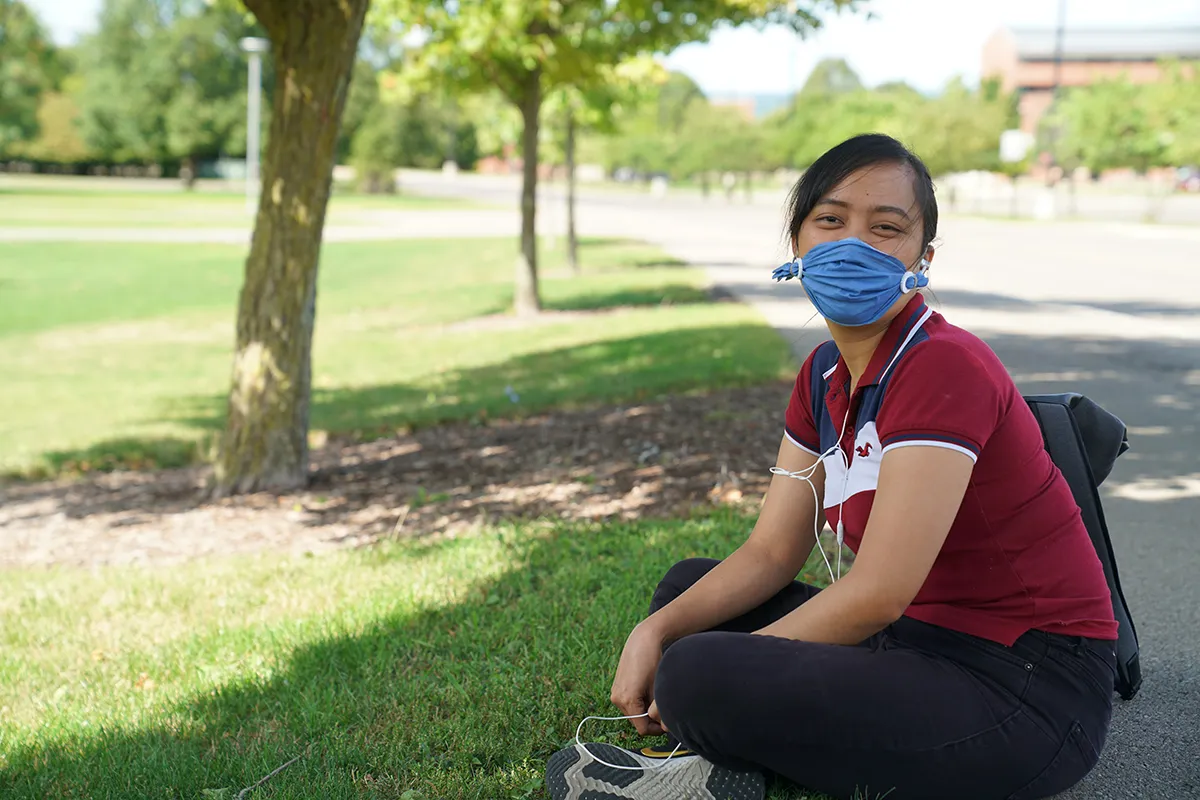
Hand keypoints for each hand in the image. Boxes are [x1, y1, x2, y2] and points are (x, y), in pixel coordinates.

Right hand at [610, 621, 667, 735]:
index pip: (642, 728)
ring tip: (654, 695)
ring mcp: (615, 693)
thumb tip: (664, 727)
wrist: (643, 640)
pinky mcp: (616, 688)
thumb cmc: (652, 661)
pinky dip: (638, 701)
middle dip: (650, 719)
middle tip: (662, 708)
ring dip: (644, 709)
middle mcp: (617, 699)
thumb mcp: (659, 688)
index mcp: (627, 701)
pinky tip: (647, 689)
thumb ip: (659, 710)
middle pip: (636, 721)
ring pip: (633, 712)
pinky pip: (628, 703)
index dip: (656, 729)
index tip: (667, 723)